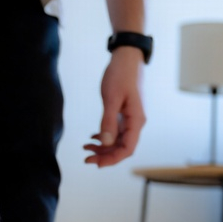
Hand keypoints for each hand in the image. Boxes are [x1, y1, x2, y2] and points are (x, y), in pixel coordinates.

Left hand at [83, 47, 145, 166]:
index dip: (112, 159)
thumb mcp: (112, 98)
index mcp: (136, 121)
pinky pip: (115, 131)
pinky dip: (104, 136)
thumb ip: (108, 121)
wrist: (126, 58)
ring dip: (103, 147)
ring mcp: (130, 119)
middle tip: (86, 158)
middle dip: (105, 155)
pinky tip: (93, 137)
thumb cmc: (121, 75)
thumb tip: (105, 143)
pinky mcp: (124, 114)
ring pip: (117, 141)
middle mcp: (135, 123)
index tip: (96, 163)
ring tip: (86, 147)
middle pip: (122, 148)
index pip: (127, 149)